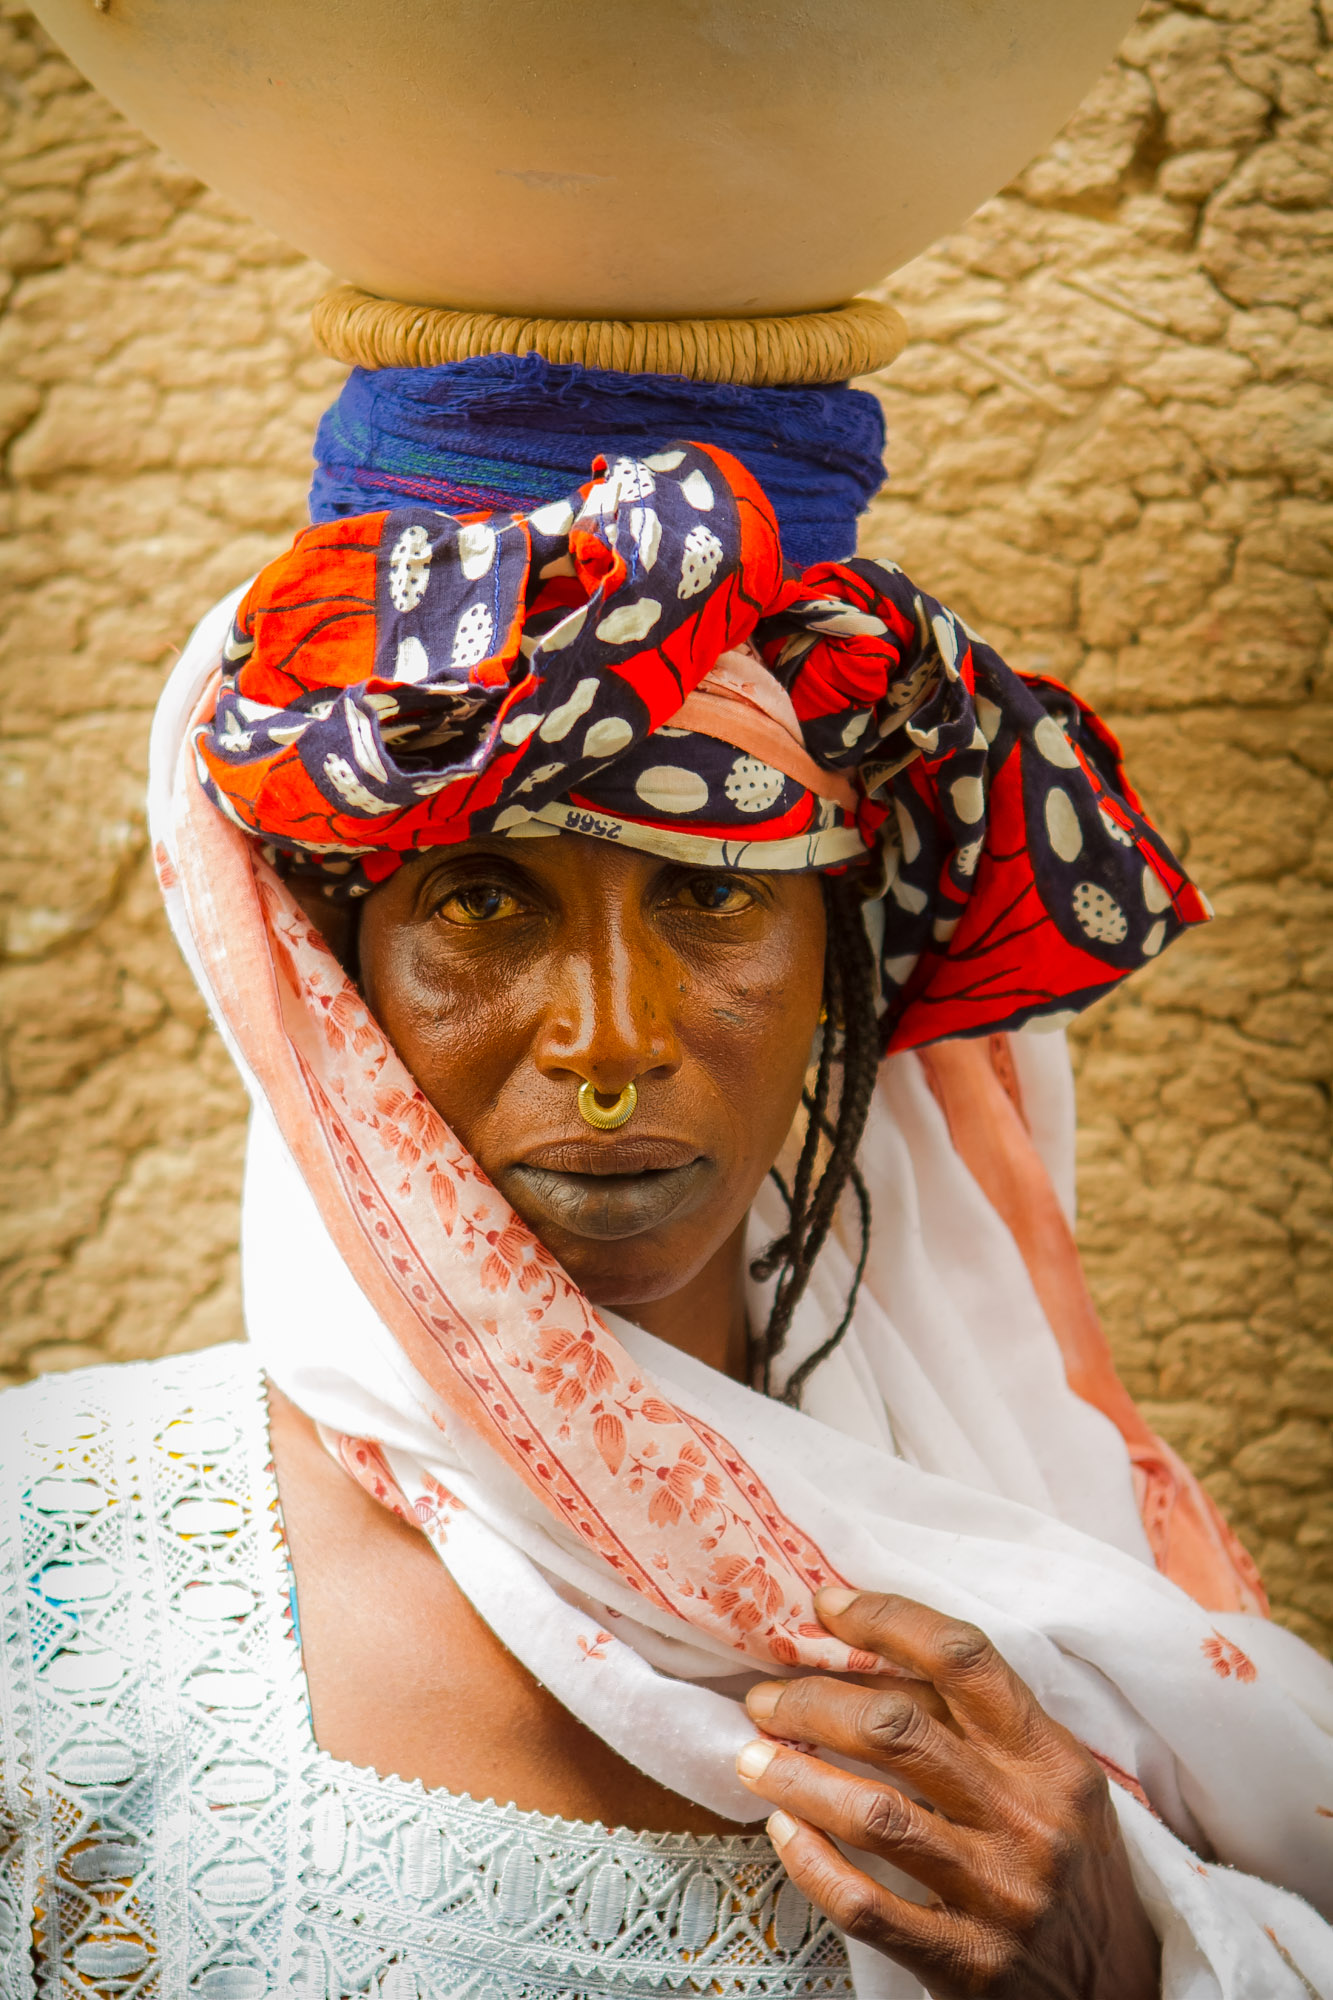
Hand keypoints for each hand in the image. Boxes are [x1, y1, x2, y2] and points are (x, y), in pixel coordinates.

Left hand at [736, 1588, 1159, 1999]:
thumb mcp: (1055, 1783)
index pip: (961, 1658)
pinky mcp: (967, 1962)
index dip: (884, 1619)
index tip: (826, 1608)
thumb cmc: (1072, 1870)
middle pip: (897, 1727)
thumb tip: (872, 1651)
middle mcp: (1028, 1818)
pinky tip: (783, 1832)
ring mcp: (999, 1894)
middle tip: (766, 1699)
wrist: (1120, 1994)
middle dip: (812, 1702)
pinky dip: (812, 1862)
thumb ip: (983, 1724)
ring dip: (795, 1776)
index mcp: (1051, 1759)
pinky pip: (867, 1906)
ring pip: (873, 1813)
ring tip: (751, 1758)